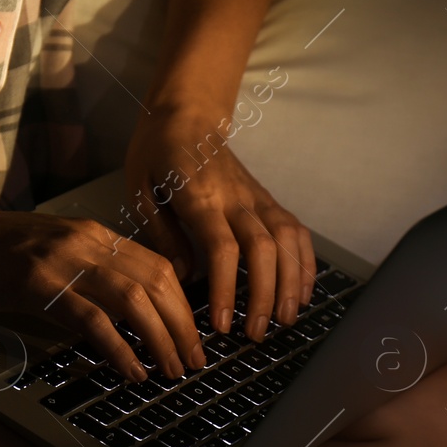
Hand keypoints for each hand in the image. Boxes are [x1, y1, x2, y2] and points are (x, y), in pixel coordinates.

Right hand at [0, 205, 204, 380]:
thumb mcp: (48, 256)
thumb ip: (86, 275)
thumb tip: (123, 315)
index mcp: (91, 234)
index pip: (158, 264)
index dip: (183, 303)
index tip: (193, 335)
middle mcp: (85, 241)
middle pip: (156, 281)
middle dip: (183, 325)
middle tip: (193, 361)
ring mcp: (61, 260)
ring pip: (134, 298)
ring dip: (161, 339)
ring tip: (171, 371)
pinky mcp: (37, 284)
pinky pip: (93, 319)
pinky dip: (120, 349)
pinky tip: (132, 372)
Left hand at [123, 105, 314, 340]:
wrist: (187, 112)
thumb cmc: (157, 151)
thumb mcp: (141, 189)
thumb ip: (162, 233)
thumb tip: (183, 277)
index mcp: (200, 197)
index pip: (223, 248)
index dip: (225, 289)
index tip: (221, 325)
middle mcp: (236, 197)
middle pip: (263, 249)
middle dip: (263, 295)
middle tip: (255, 334)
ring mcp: (257, 197)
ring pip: (287, 240)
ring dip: (291, 282)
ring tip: (283, 320)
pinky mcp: (267, 198)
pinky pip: (296, 230)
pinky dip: (305, 262)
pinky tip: (301, 293)